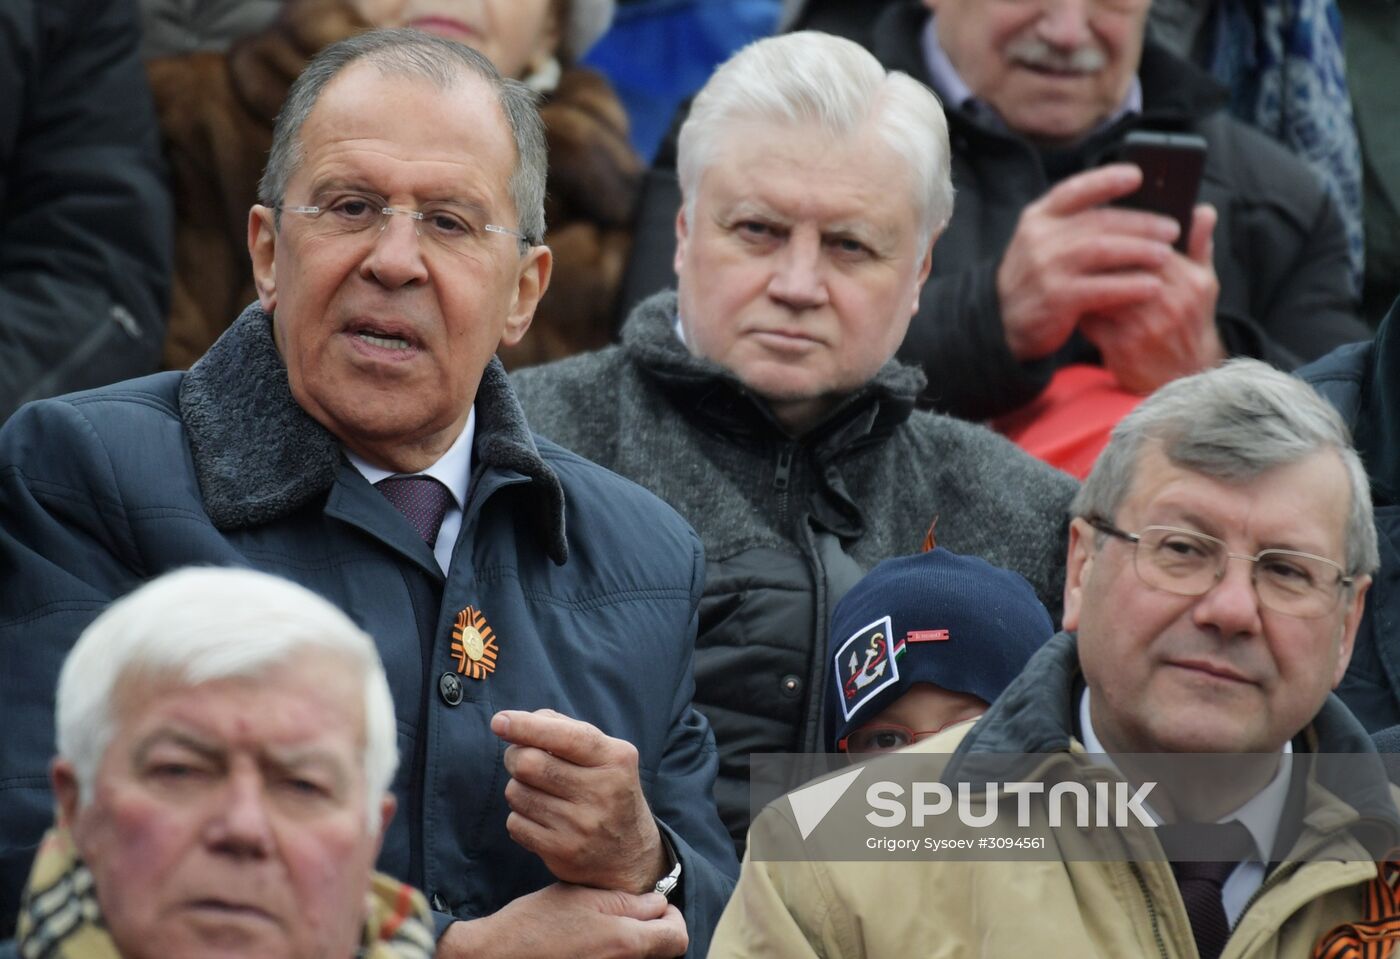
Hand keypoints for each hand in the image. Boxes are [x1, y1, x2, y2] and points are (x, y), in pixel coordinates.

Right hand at [438, 883, 687, 958]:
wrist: (497, 956)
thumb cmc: (536, 923)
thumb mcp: (584, 898)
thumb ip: (629, 902)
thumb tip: (660, 904)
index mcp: (626, 943)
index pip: (677, 937)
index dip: (671, 917)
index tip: (654, 907)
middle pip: (664, 953)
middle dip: (654, 932)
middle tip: (629, 917)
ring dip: (633, 945)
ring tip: (604, 932)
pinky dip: (614, 956)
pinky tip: (591, 948)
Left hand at [494, 708, 667, 892]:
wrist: (631, 856)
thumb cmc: (607, 790)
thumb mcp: (605, 755)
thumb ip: (565, 730)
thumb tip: (515, 722)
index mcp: (615, 759)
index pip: (565, 737)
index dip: (527, 727)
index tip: (499, 721)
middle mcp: (602, 791)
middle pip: (529, 763)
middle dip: (514, 756)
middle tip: (520, 759)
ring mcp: (582, 825)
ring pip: (517, 793)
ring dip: (518, 788)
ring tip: (539, 793)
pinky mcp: (563, 852)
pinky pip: (515, 823)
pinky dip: (519, 817)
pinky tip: (540, 819)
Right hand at [997, 164, 1180, 360]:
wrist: (1001, 322)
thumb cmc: (1036, 279)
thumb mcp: (1043, 244)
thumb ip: (1075, 226)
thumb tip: (1133, 211)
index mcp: (1038, 218)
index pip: (1074, 191)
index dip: (1106, 180)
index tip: (1138, 176)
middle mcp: (1039, 239)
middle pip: (1098, 222)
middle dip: (1140, 223)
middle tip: (1172, 228)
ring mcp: (1046, 268)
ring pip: (1102, 251)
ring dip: (1139, 251)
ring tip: (1166, 255)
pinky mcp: (1056, 299)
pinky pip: (1101, 288)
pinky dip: (1130, 286)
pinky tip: (1152, 286)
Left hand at [1079, 203, 1224, 393]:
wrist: (1186, 378)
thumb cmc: (1190, 325)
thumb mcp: (1203, 286)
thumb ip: (1200, 247)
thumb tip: (1203, 209)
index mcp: (1191, 281)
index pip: (1149, 247)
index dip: (1122, 237)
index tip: (1099, 229)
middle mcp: (1172, 302)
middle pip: (1123, 266)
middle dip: (1099, 258)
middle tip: (1077, 247)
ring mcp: (1147, 326)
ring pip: (1104, 291)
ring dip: (1085, 281)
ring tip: (1072, 274)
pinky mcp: (1124, 347)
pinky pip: (1092, 320)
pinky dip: (1081, 310)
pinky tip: (1072, 305)